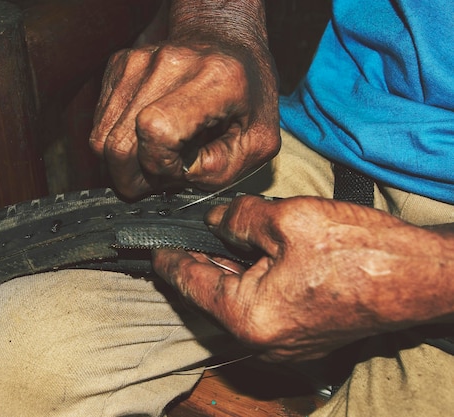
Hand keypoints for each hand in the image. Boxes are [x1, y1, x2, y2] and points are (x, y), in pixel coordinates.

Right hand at [89, 41, 279, 199]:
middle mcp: (170, 65)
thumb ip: (224, 169)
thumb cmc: (246, 92)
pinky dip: (118, 140)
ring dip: (124, 163)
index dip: (160, 166)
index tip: (179, 171)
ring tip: (155, 157)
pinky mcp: (118, 65)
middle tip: (160, 179)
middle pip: (118, 143)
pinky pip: (101, 122)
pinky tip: (145, 137)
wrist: (224, 39)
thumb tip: (180, 177)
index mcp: (215, 80)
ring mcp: (138, 62)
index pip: (157, 131)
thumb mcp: (259, 140)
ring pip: (101, 137)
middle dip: (133, 178)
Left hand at [153, 195, 453, 361]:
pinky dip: (247, 279)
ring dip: (222, 270)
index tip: (154, 249)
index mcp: (250, 317)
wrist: (423, 277)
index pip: (192, 283)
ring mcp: (284, 341)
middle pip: (211, 295)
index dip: (170, 260)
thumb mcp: (288, 219)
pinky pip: (260, 305)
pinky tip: (243, 255)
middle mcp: (262, 340)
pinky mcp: (302, 332)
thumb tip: (215, 220)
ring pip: (236, 300)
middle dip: (195, 263)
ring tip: (205, 242)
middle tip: (176, 239)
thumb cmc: (363, 251)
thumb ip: (238, 218)